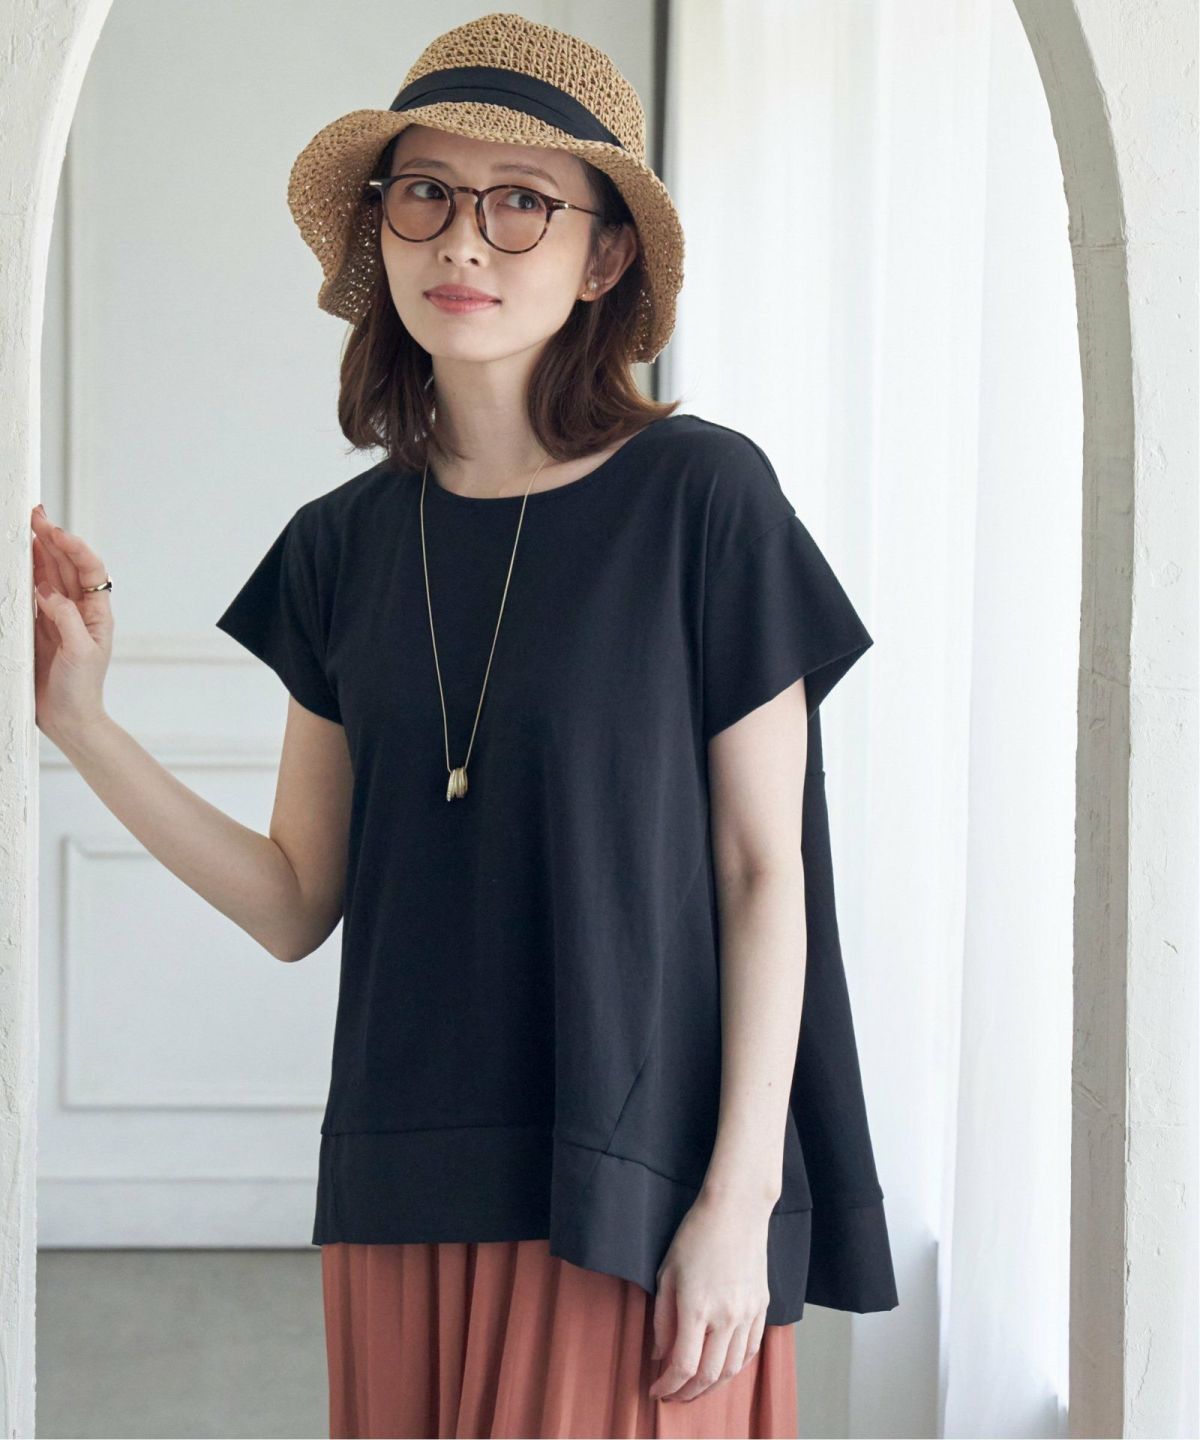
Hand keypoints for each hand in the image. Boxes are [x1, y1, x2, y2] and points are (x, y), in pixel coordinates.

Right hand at [30, 505, 112, 739]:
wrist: (69, 719)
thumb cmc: (82, 690)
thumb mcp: (81, 652)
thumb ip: (66, 619)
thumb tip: (49, 591)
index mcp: (96, 614)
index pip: (90, 571)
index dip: (74, 548)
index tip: (55, 532)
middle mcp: (79, 611)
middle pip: (67, 566)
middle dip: (52, 539)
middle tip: (34, 515)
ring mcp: (58, 618)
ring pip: (48, 576)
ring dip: (38, 551)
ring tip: (26, 528)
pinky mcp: (39, 628)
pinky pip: (32, 595)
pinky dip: (25, 576)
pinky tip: (19, 560)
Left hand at [648, 1189, 772, 1403]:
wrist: (736, 1210)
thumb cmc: (695, 1235)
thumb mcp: (667, 1274)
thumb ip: (663, 1319)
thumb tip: (660, 1354)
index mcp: (696, 1308)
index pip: (683, 1366)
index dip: (667, 1385)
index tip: (654, 1390)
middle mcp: (726, 1316)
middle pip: (709, 1375)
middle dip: (689, 1394)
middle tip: (674, 1396)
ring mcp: (748, 1313)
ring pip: (734, 1368)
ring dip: (713, 1386)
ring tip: (696, 1389)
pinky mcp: (762, 1306)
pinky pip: (752, 1349)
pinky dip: (737, 1366)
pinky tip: (724, 1368)